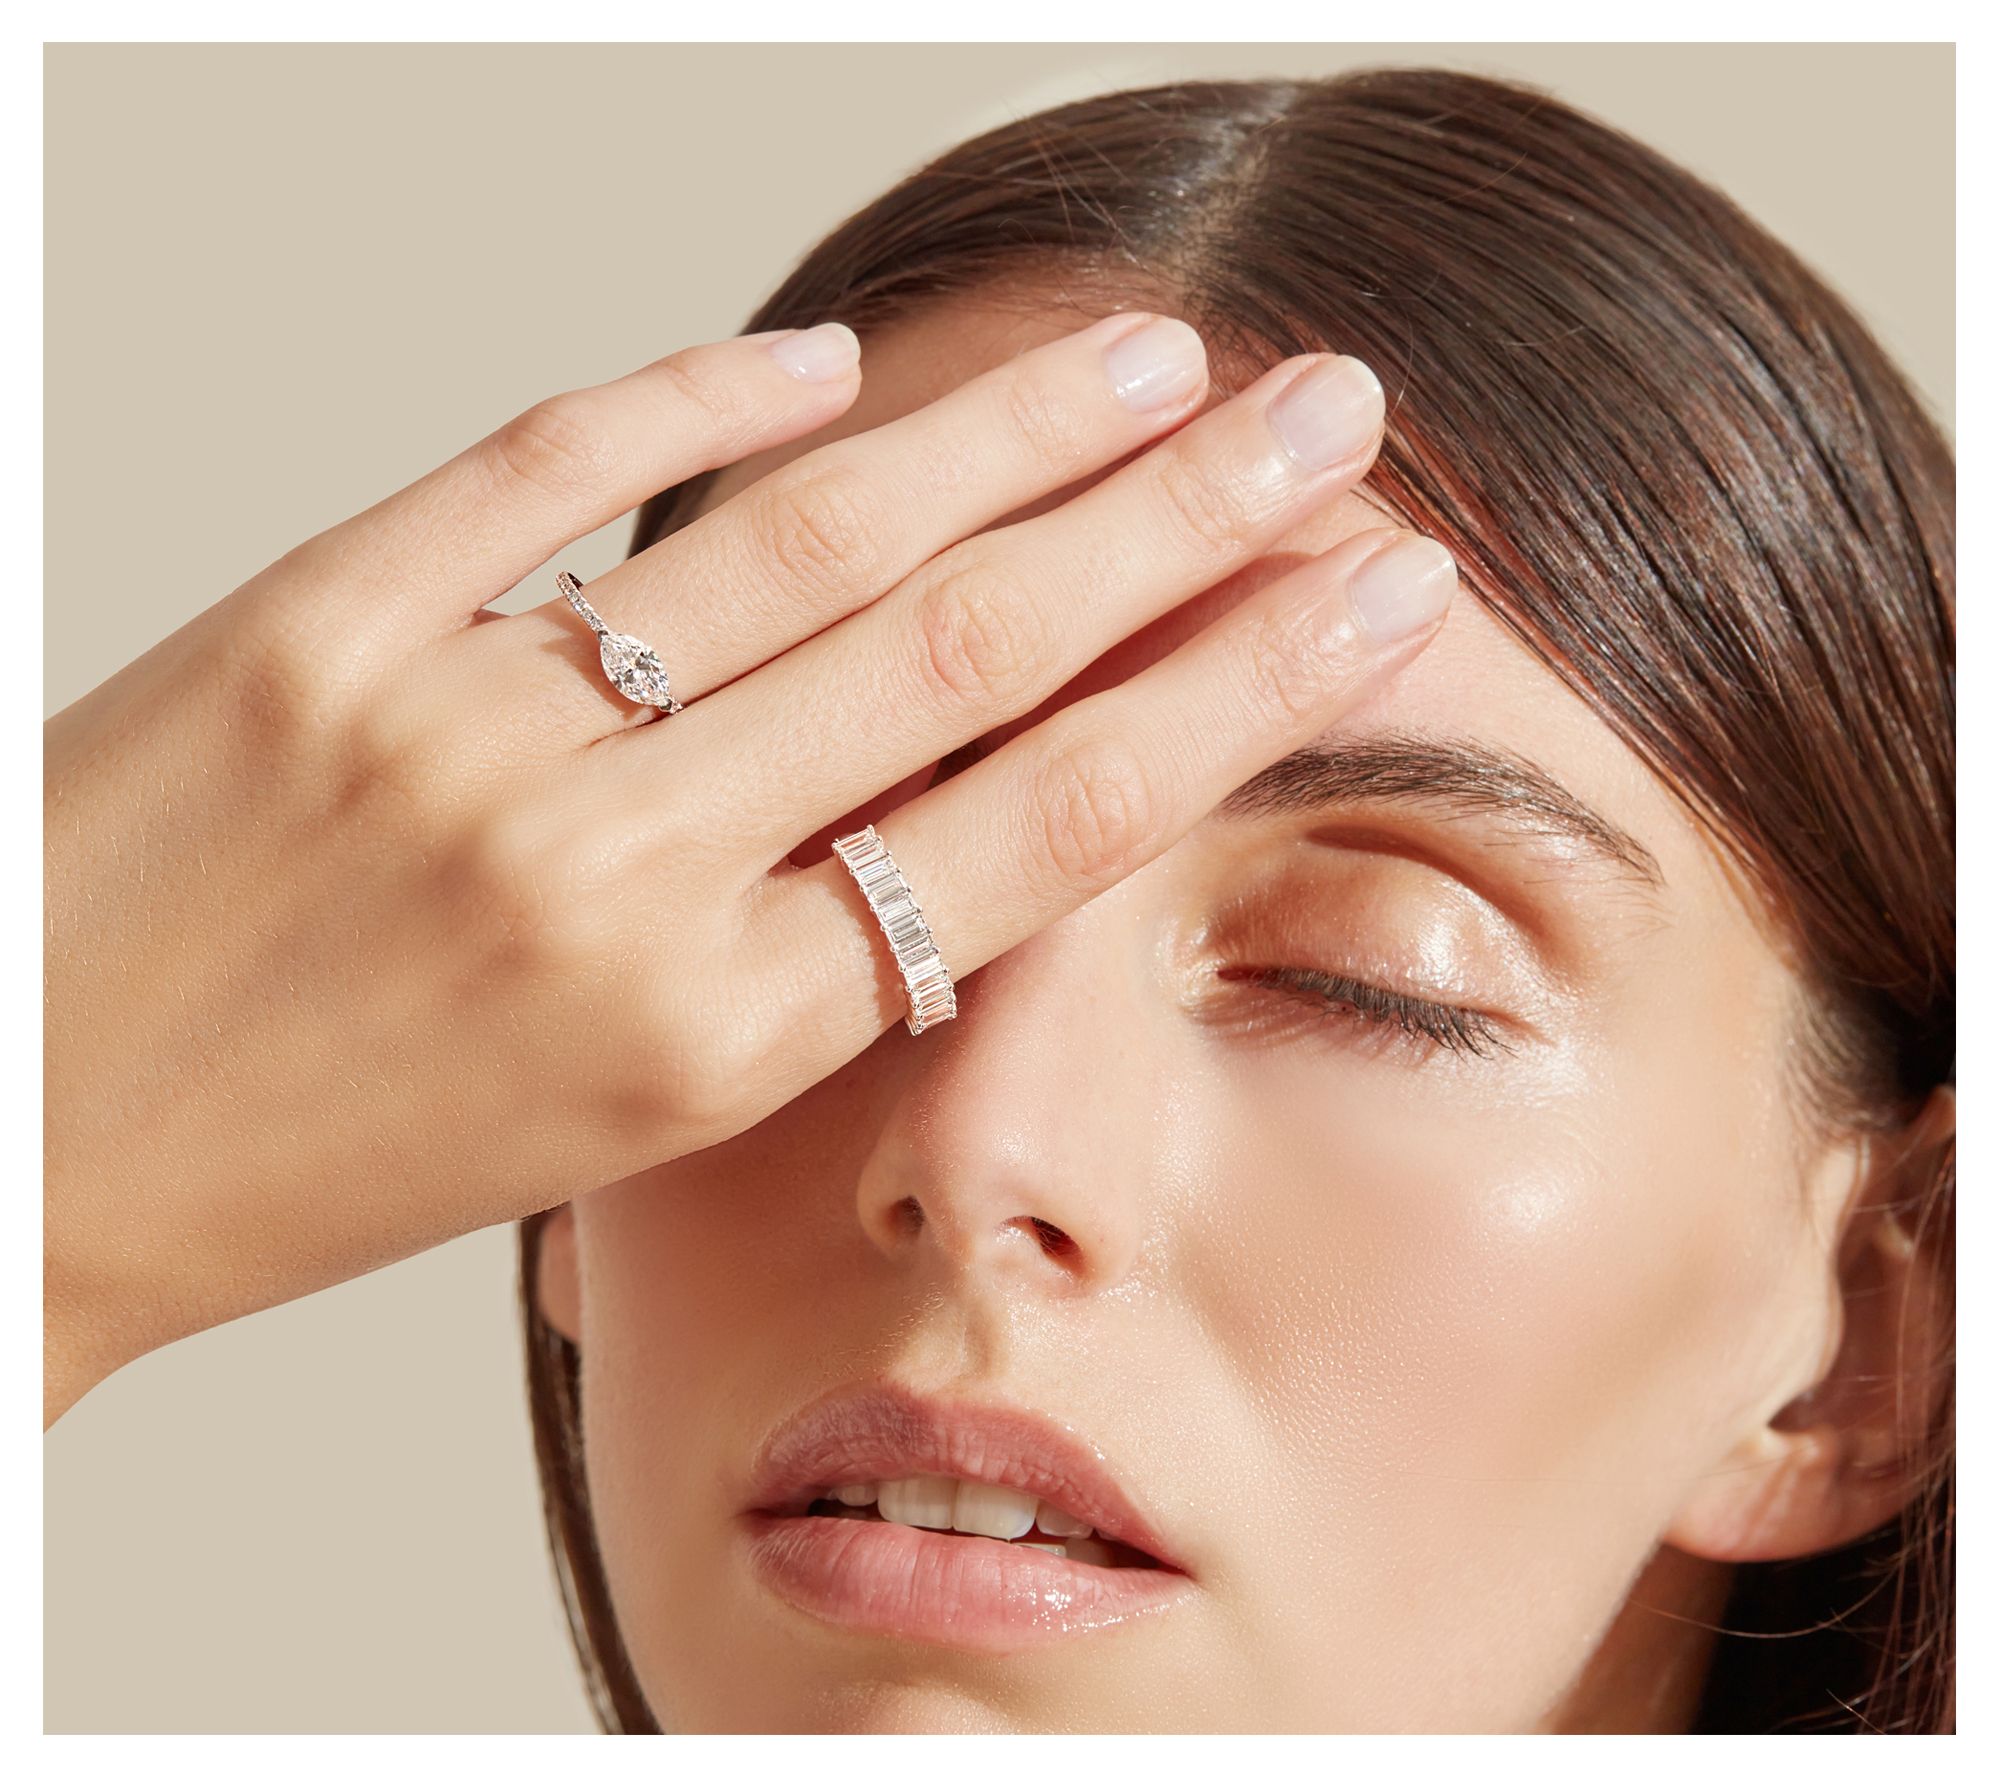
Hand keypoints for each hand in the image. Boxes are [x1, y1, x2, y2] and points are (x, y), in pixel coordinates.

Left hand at [44, 312, 1453, 1422]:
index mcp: (711, 1032)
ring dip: (1000, 435)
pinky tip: (833, 359)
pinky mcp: (323, 621)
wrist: (27, 1137)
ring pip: (797, 543)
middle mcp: (615, 873)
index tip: (1371, 590)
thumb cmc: (321, 1154)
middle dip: (1177, 521)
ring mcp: (467, 729)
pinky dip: (701, 400)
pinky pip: (554, 474)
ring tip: (1150, 360)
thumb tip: (934, 792)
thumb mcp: (602, 1120)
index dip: (1233, 691)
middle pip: (962, 654)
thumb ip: (777, 955)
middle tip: (1328, 413)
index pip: (1040, 825)